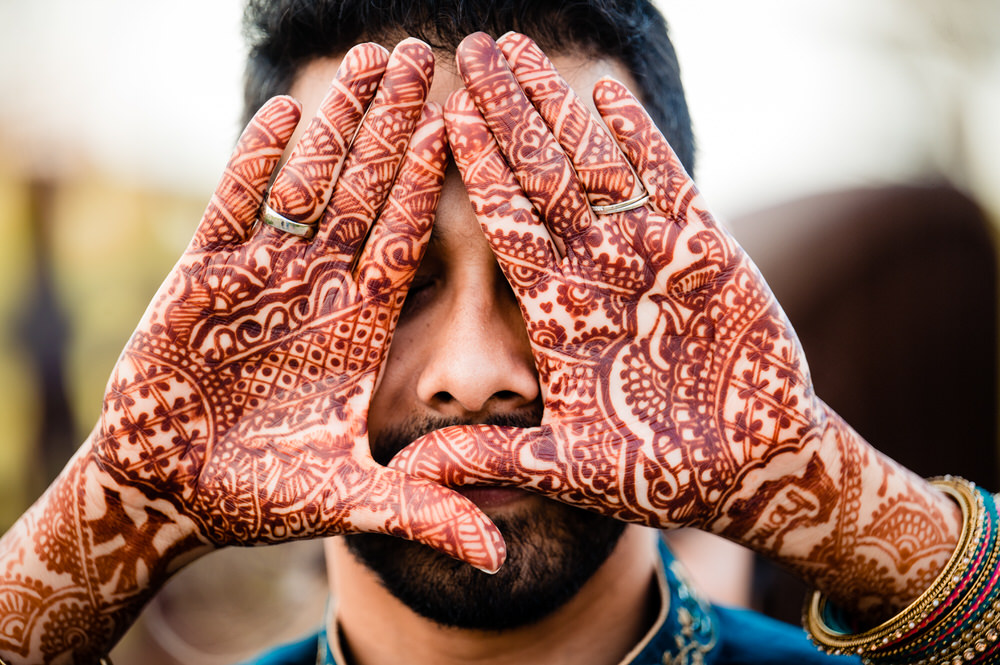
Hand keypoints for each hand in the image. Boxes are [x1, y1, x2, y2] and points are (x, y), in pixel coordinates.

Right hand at [92, 38, 501, 569]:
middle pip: (365, 191)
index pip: (405, 241)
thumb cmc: (259, 496)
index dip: (431, 183)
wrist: (173, 492)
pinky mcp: (200, 277)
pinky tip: (285, 111)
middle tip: (425, 52)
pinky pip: (231, 208)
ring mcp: (261, 276)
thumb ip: (419, 511)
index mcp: (360, 326)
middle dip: (392, 123)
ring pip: (306, 184)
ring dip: (336, 122)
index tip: (461, 123)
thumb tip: (496, 561)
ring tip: (369, 59)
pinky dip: (254, 163)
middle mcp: (318, 289)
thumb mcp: (345, 501)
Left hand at [392, 32, 827, 535]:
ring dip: (556, 105)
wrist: (753, 467)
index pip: (506, 227)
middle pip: (540, 176)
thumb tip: (402, 472)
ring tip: (518, 49)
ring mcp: (647, 254)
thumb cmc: (661, 475)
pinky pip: (666, 180)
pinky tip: (604, 88)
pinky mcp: (704, 248)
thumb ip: (490, 456)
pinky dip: (639, 135)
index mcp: (558, 313)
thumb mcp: (567, 467)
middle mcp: (594, 271)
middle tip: (469, 51)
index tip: (443, 117)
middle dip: (505, 112)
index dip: (477, 172)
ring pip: (594, 163)